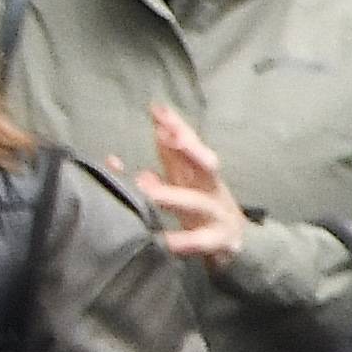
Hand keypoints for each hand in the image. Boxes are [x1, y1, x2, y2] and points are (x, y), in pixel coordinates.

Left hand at [140, 106, 245, 267]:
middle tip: (165, 135)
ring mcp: (217, 214)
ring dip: (172, 194)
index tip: (157, 109)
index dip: (175, 126)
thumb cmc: (201, 208)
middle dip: (188, 149)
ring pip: (197, 202)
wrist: (239, 242)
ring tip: (145, 186)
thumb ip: (153, 172)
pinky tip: (166, 241)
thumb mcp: (182, 185)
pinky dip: (184, 241)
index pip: (189, 144)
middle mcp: (211, 189)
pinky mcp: (220, 240)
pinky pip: (200, 241)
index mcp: (200, 173)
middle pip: (205, 164)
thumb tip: (112, 160)